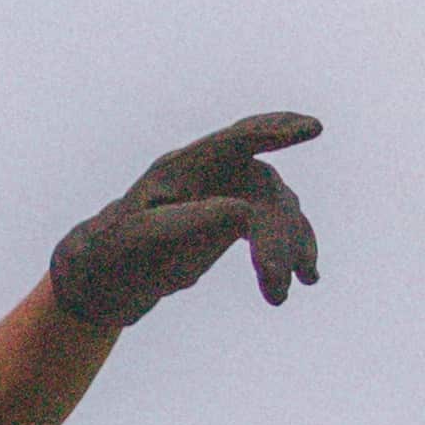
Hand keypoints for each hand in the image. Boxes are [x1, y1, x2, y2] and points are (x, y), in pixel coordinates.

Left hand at [48, 113, 323, 327]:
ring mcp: (233, 192)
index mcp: (184, 166)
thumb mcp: (143, 238)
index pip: (238, 139)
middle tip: (272, 279)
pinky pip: (280, 229)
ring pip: (280, 212)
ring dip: (289, 250)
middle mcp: (215, 173)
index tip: (313, 128)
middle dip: (277, 234)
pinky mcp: (243, 218)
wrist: (111, 276)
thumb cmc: (117, 252)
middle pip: (265, 191)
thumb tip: (246, 213)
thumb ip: (188, 222)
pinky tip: (307, 279)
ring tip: (278, 296)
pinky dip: (294, 252)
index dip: (277, 129)